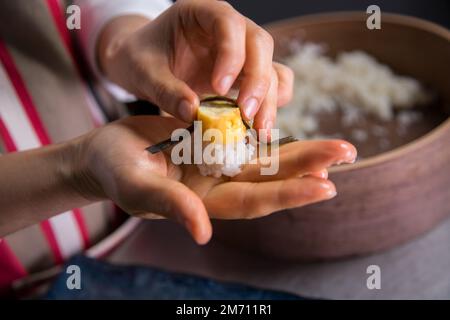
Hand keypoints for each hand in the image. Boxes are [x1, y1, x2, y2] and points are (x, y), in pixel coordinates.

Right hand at [73, 116, 356, 244]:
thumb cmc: (114, 171)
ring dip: (302, 153)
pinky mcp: (213, 141)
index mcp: (204, 202)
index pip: (253, 200)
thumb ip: (170, 206)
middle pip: (270, 179)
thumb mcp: (137, 187)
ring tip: (338, 148)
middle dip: (308, 169)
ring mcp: (217, 163)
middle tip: (347, 154)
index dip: (288, 194)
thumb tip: (202, 233)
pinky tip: (301, 133)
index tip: (325, 186)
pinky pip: (249, 138)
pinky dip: (274, 135)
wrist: (106, 152)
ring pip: (266, 159)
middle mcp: (218, 185)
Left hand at [98, 0, 293, 131]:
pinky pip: (273, 83)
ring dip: (269, 98)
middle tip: (245, 115)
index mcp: (201, 14)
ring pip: (271, 66)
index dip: (231, 54)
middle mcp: (228, 30)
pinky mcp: (246, 75)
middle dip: (257, 81)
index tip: (219, 88)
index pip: (228, 23)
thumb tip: (192, 113)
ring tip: (259, 129)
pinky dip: (273, 102)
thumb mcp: (142, 72)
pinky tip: (260, 124)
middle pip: (259, 44)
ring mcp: (241, 52)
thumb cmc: (140, 58)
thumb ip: (165, 90)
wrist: (143, 64)